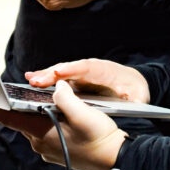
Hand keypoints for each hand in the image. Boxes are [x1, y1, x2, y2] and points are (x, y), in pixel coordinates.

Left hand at [0, 80, 127, 169]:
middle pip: (23, 120)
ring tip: (47, 100)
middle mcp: (40, 143)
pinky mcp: (58, 152)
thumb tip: (55, 87)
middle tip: (15, 91)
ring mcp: (48, 150)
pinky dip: (48, 122)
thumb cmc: (99, 137)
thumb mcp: (83, 113)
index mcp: (41, 133)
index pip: (10, 119)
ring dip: (38, 113)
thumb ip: (65, 97)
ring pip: (36, 125)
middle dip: (19, 106)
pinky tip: (61, 115)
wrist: (115, 160)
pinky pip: (46, 132)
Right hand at [26, 57, 150, 103]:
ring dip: (45, 75)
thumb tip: (131, 101)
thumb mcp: (139, 97)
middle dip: (53, 73)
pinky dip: (46, 79)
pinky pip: (60, 80)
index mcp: (107, 71)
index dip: (74, 69)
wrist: (134, 86)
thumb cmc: (136, 93)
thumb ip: (133, 99)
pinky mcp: (76, 80)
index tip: (60, 72)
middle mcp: (92, 69)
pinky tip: (31, 81)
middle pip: (70, 69)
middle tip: (35, 80)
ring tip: (30, 79)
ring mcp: (82, 74)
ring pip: (62, 73)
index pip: (89, 68)